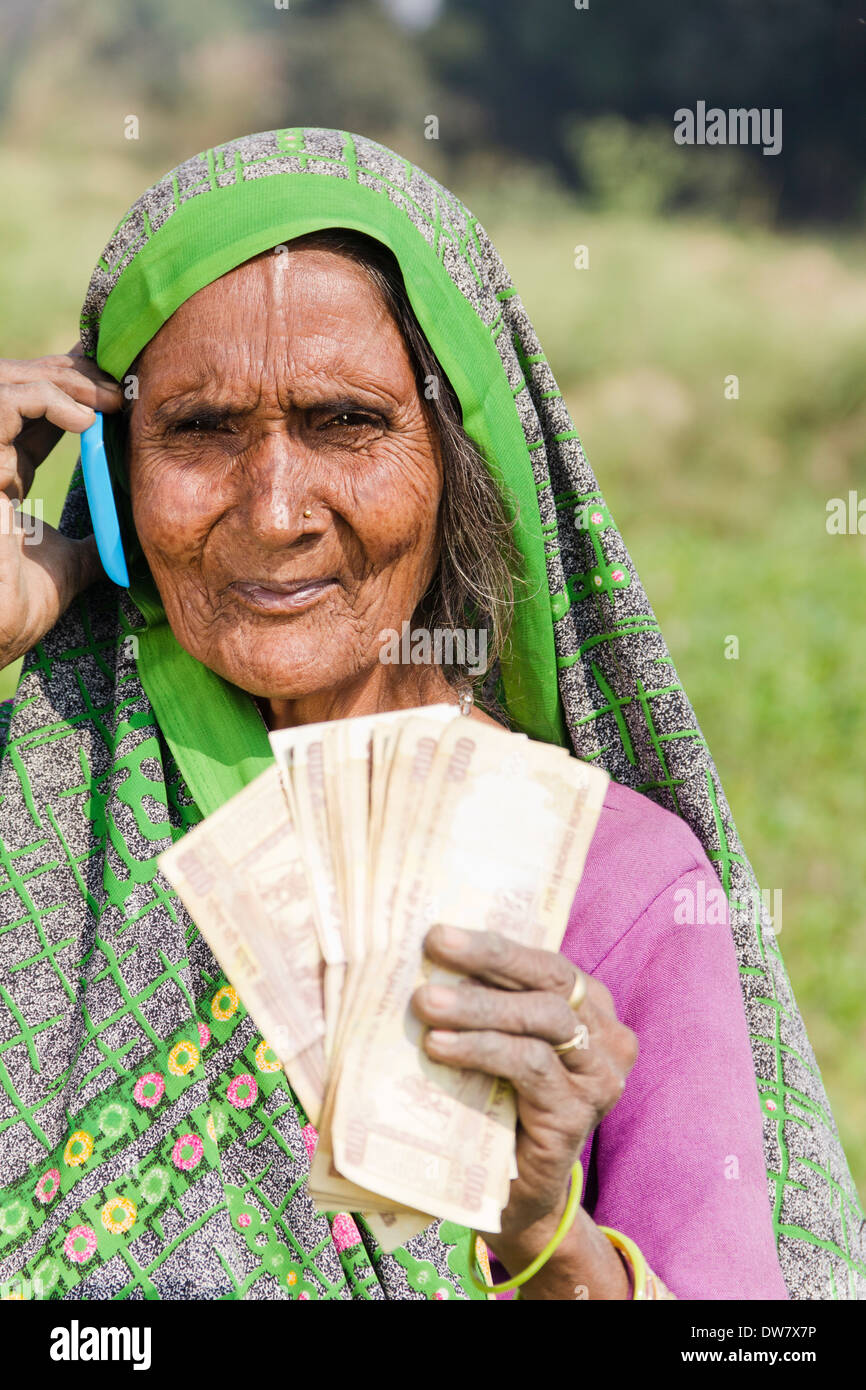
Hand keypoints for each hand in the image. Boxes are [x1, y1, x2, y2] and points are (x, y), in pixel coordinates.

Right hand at [0, 345, 122, 668]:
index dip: (72, 388)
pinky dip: (45, 401)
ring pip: (5, 382)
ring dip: (63, 382)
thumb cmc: (20, 604)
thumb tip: (130, 543)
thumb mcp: (71, 565)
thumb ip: (94, 546)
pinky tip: (85, 424)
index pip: (34, 409)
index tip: (120, 389)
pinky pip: (3, 407)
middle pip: (17, 382)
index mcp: (5, 473)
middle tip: (119, 390)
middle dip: (70, 376)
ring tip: (107, 403)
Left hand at [411, 924, 637, 1291]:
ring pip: (542, 1019)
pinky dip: (482, 1049)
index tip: (440, 932)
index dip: (495, 943)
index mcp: (591, 1007)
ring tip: (425, 1002)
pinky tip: (440, 1047)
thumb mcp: (497, 1041)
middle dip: (489, 958)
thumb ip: (486, 998)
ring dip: (478, 1006)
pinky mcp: (576, 1115)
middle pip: (551, 981)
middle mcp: (607, 1038)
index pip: (547, 961)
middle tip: (434, 946)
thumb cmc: (497, 1102)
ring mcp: (598, 1079)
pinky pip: (530, 1066)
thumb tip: (426, 952)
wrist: (510, 1193)